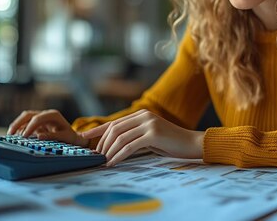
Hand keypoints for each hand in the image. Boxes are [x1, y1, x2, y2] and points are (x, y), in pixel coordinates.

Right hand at [7, 109, 87, 146]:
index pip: (38, 118)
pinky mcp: (37, 123)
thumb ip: (52, 136)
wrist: (73, 136)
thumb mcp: (64, 137)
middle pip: (28, 114)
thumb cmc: (70, 136)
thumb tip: (39, 137)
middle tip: (10, 134)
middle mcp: (46, 114)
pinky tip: (16, 136)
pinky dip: (20, 129)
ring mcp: (41, 117)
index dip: (29, 127)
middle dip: (18, 123)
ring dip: (17, 125)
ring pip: (25, 118)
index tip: (24, 136)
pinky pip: (26, 124)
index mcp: (53, 115)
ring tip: (10, 136)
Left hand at [80, 109, 203, 166]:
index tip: (84, 138)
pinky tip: (113, 163)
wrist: (192, 144)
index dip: (97, 130)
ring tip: (103, 162)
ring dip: (109, 151)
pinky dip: (119, 155)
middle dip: (102, 144)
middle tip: (97, 157)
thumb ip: (135, 136)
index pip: (114, 122)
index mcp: (142, 115)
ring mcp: (148, 123)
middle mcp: (144, 116)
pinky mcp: (153, 134)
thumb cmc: (172, 143)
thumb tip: (115, 145)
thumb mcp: (150, 137)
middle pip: (115, 129)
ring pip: (120, 137)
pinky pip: (129, 146)